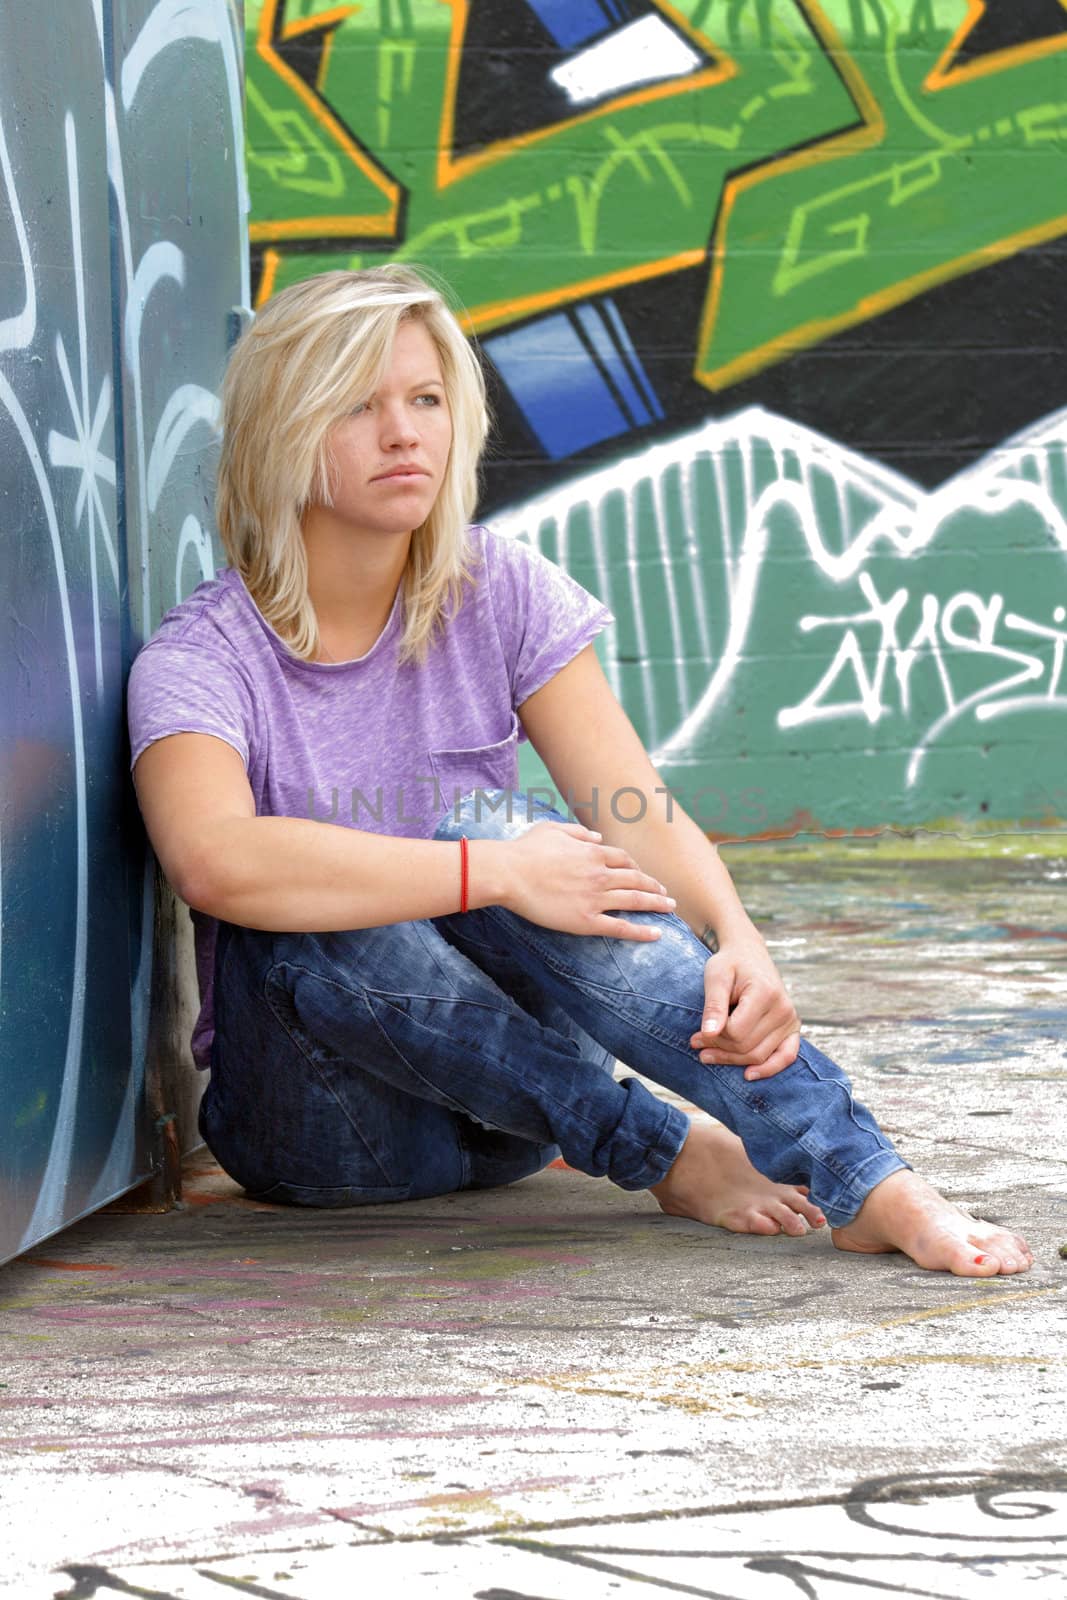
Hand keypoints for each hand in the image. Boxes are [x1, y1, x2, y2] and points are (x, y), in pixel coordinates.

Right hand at [499, 821, 675, 940]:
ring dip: (656, 904)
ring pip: (635, 900)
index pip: (624, 860)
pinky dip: (641, 931)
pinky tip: (656, 934)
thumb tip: (598, 837)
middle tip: (666, 895)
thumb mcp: (553, 829)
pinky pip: (620, 927)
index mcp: (593, 852)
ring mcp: (595, 899)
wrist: (509, 874)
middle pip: (637, 879)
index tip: (643, 875)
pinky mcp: (586, 921)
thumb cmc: (526, 850)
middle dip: (654, 887)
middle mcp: (600, 875)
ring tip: (669, 909)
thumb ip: (579, 832)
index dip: (637, 868)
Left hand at [688, 936, 800, 1078]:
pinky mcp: (793, 1027)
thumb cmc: (729, 964)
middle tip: (696, 1043)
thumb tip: (709, 1034)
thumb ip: (714, 1005)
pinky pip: (787, 1056)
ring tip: (707, 1054)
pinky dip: (770, 1068)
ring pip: (759, 1055)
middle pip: (747, 1047)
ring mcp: (791, 1019)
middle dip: (719, 1049)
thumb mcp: (716, 976)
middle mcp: (783, 1008)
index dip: (714, 1036)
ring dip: (732, 1059)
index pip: (736, 1032)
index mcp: (765, 993)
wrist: (749, 954)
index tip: (697, 1032)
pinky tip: (748, 1075)